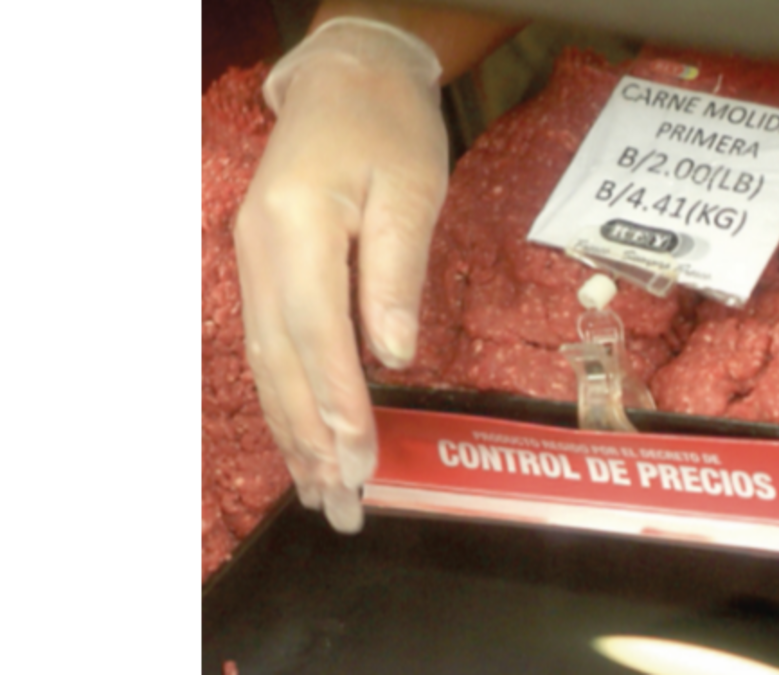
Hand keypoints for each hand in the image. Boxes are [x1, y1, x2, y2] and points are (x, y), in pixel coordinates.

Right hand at [235, 17, 447, 532]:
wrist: (346, 80)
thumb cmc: (389, 129)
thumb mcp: (412, 189)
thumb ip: (397, 272)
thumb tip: (392, 354)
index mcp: (297, 226)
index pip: (317, 333)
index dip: (338, 403)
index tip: (361, 460)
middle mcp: (260, 251)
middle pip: (280, 361)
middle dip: (311, 439)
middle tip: (340, 504)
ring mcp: (252, 260)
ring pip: (266, 362)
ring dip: (292, 431)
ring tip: (318, 492)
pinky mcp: (262, 267)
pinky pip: (268, 344)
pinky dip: (284, 397)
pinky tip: (300, 436)